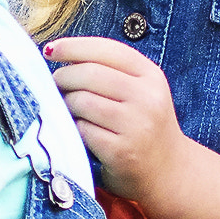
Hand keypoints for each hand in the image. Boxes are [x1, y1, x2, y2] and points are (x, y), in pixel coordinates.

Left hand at [45, 36, 186, 205]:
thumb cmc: (144, 125)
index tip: (50, 50)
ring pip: (81, 101)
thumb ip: (110, 71)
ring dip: (65, 104)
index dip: (74, 46)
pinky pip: (82, 130)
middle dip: (63, 77)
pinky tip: (79, 131)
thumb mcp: (140, 91)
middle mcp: (147, 97)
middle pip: (89, 74)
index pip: (107, 49)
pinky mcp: (121, 152)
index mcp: (151, 75)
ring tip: (68, 109)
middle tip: (55, 85)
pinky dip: (74, 128)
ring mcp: (136, 126)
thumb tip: (60, 54)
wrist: (169, 172)